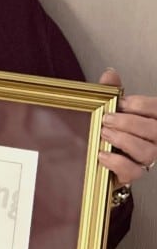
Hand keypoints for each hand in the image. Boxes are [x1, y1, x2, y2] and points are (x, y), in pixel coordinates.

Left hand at [97, 69, 156, 184]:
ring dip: (123, 140)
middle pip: (154, 131)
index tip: (120, 103)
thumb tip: (110, 74)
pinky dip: (117, 162)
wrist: (97, 155)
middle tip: (107, 119)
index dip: (140, 105)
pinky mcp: (131, 174)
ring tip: (104, 134)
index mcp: (151, 120)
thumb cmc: (109, 128)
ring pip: (147, 151)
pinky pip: (133, 172)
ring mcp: (145, 158)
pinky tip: (102, 154)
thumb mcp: (108, 107)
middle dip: (129, 123)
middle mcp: (154, 140)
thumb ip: (111, 91)